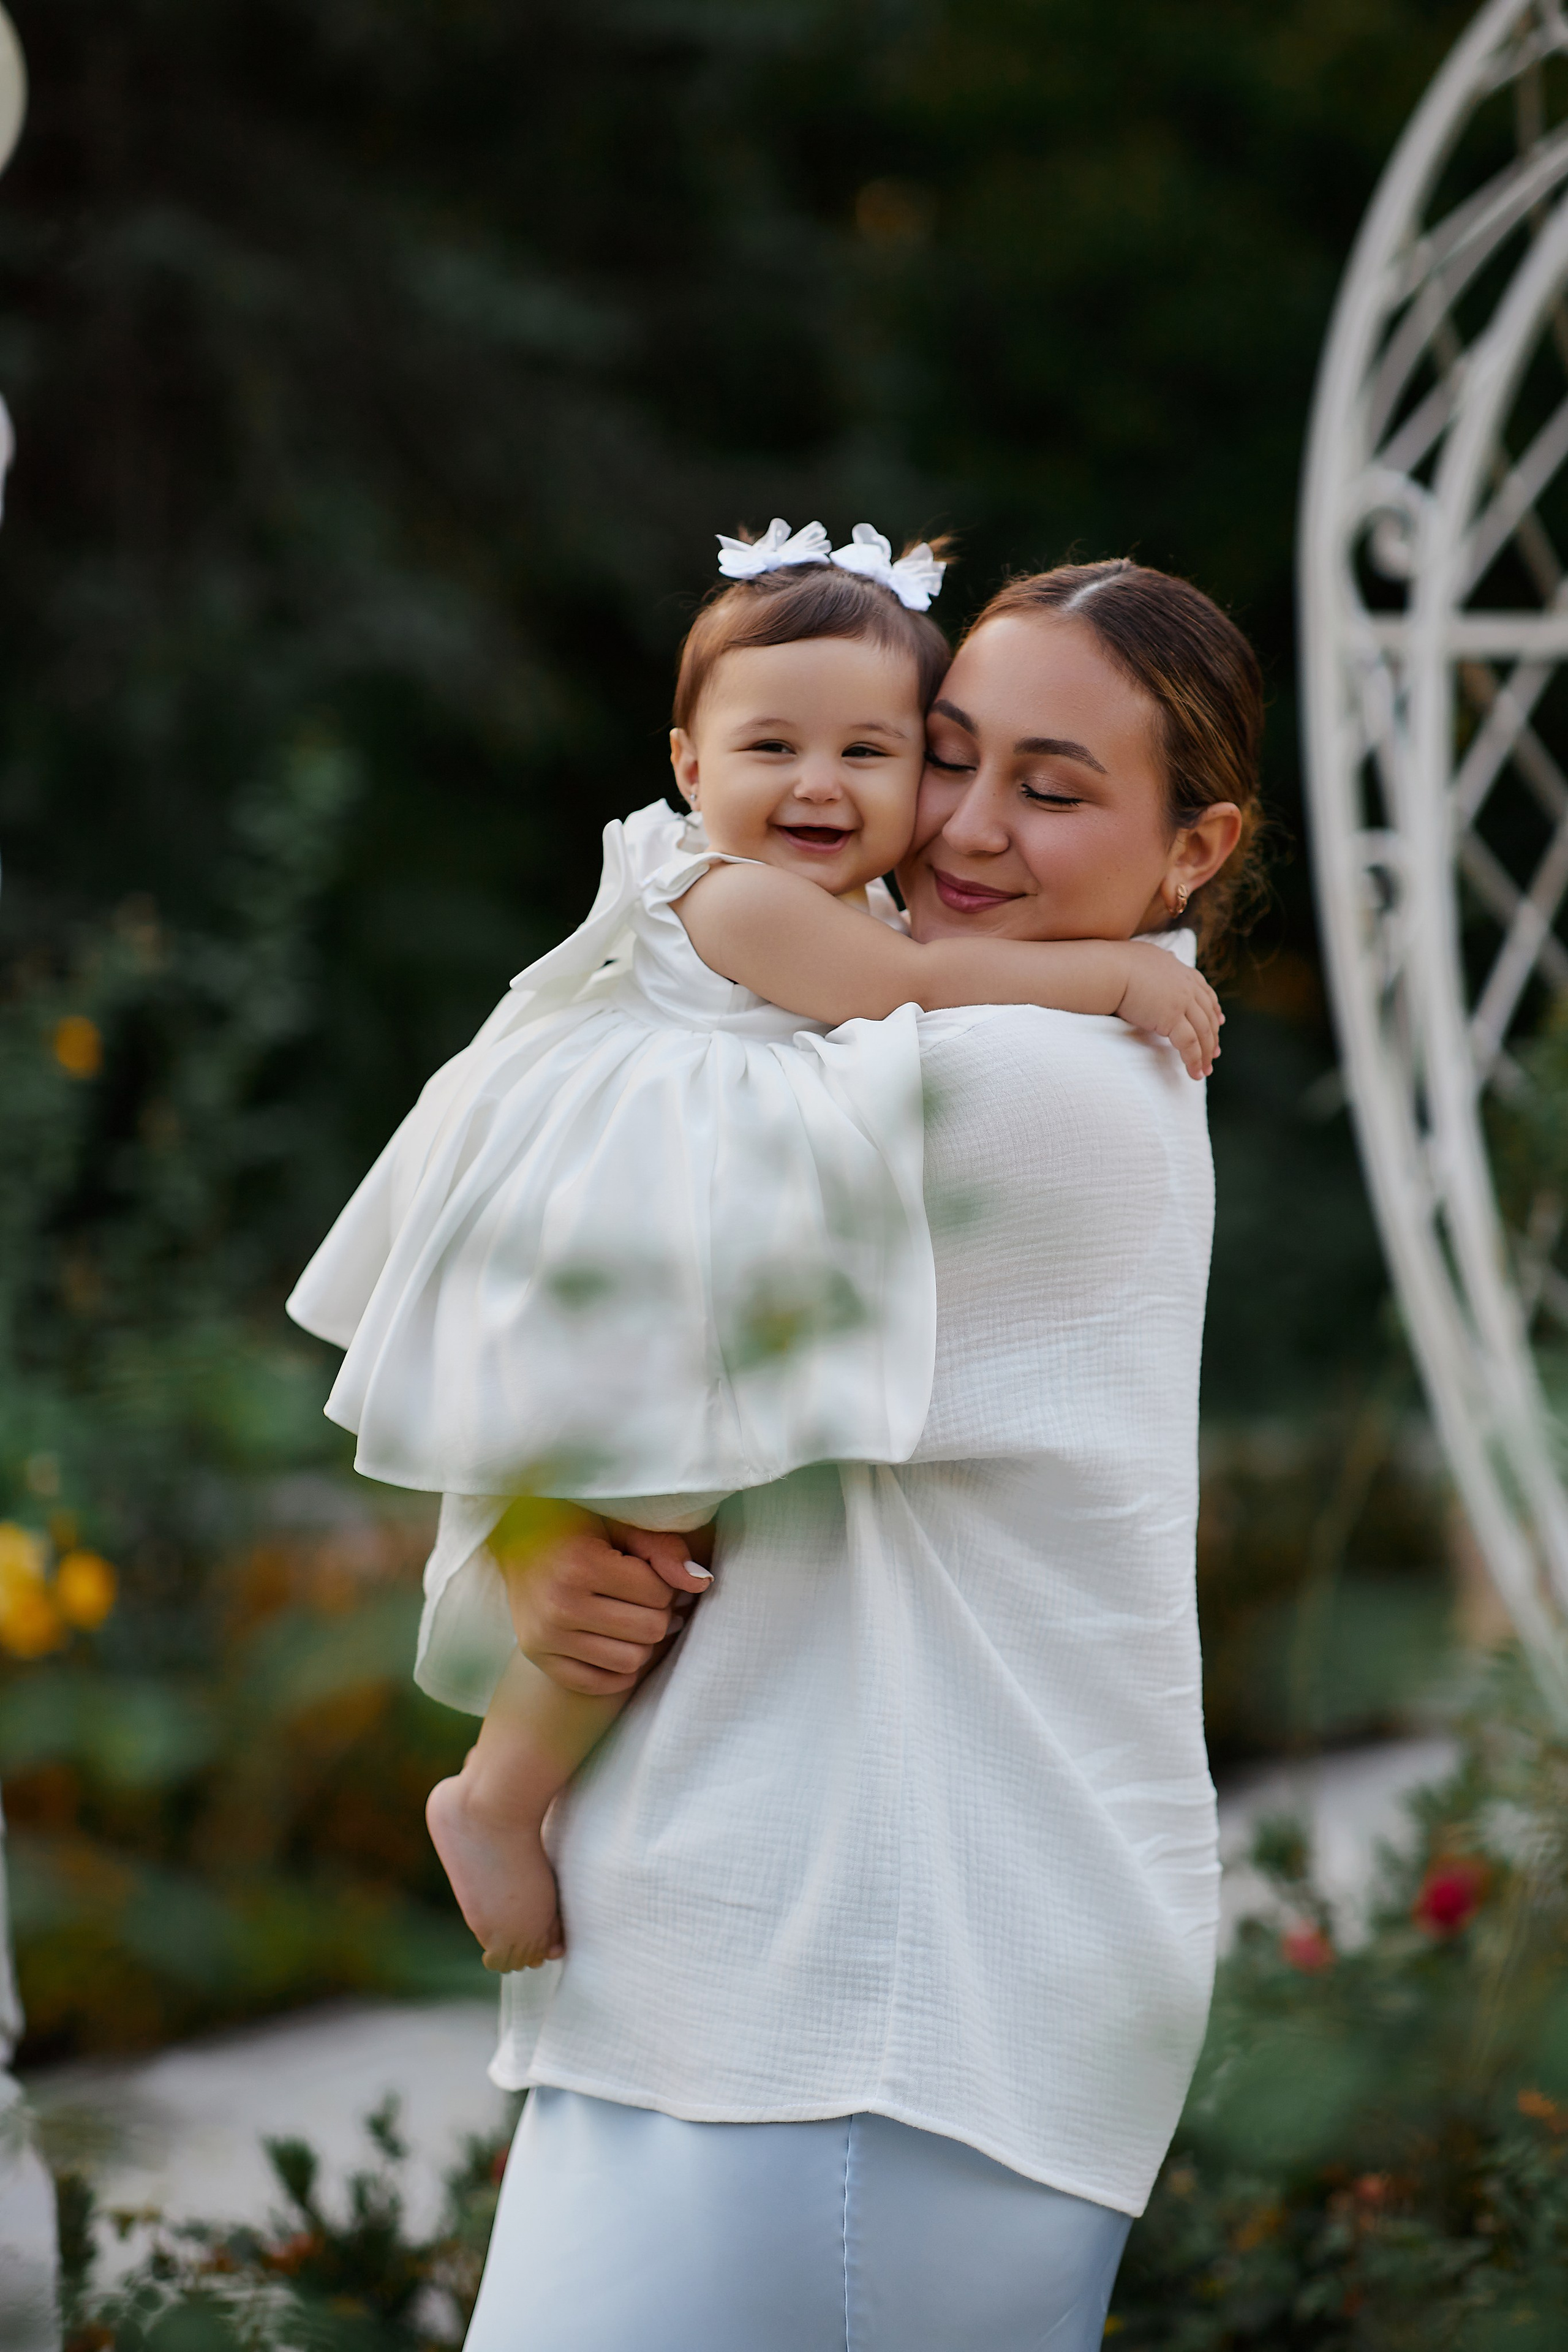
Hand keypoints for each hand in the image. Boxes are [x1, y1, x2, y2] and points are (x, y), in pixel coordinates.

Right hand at [500, 1519, 712, 1695]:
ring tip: (630, 1616)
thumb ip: (664, 1549)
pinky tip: (616, 1641)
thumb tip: (702, 1582)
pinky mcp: (537, 1658)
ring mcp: (544, 1637)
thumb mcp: (620, 1525)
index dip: (666, 1583)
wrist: (516, 1543)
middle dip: (658, 1612)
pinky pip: (600, 1683)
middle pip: (650, 1631)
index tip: (650, 1572)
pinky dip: (618, 1669)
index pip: (659, 1594)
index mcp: (579, 1565)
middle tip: (644, 1596)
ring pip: (631, 1661)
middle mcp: (558, 1606)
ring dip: (641, 1641)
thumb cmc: (577, 1529)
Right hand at [1114, 945, 1222, 1078]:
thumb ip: (1161, 960)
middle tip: (1214, 1055)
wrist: (1107, 969)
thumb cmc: (1116, 963)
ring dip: (1205, 1055)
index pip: (1206, 993)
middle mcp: (1186, 986)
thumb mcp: (1146, 954)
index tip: (1220, 1022)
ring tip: (1204, 1071)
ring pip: (1203, 1033)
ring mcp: (1182, 1002)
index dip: (1214, 1010)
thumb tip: (1167, 957)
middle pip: (1207, 1016)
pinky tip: (1194, 1074)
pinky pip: (1189, 1044)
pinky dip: (1194, 1061)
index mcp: (1181, 972)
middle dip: (1213, 1038)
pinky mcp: (1172, 1018)